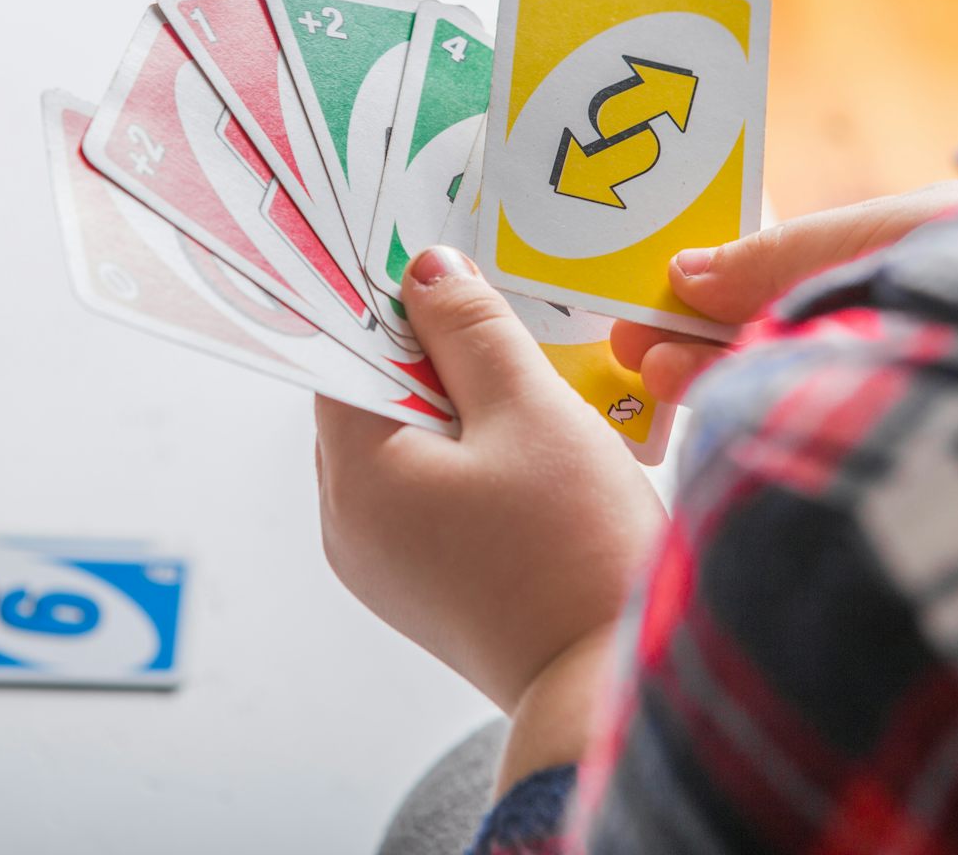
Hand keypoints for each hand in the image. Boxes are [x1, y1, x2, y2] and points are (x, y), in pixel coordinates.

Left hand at [315, 247, 666, 720]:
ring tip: (527, 405)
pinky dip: (464, 464)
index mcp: (355, 474)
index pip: (348, 354)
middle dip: (435, 359)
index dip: (396, 307)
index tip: (445, 276)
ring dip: (457, 413)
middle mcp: (347, 523)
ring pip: (403, 448)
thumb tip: (426, 269)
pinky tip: (527, 464)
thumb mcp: (530, 412)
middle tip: (504, 333)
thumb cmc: (575, 552)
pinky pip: (424, 496)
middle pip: (374, 401)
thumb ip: (472, 330)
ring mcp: (379, 564)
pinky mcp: (420, 589)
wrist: (611, 688)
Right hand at [611, 181, 957, 399]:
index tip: (644, 300)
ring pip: (769, 387)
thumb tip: (684, 271)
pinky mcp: (866, 450)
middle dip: (690, 340)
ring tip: (649, 367)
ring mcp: (869, 397)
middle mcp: (870, 343)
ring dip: (702, 375)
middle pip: (761, 343)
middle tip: (628, 343)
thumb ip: (777, 256)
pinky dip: (735, 409)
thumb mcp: (872, 239)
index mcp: (879, 287)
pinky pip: (787, 427)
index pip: (773, 290)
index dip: (702, 294)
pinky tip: (690, 395)